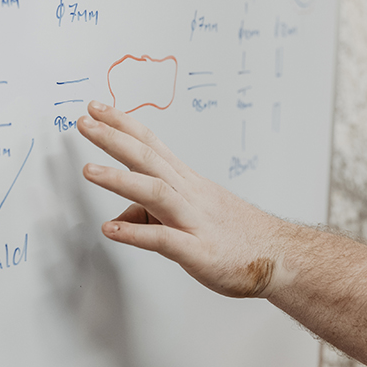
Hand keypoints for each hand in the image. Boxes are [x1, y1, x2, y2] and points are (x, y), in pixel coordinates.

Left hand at [78, 101, 291, 297]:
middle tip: (84, 122)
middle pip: (149, 159)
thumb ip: (153, 215)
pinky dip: (136, 233)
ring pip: (155, 193)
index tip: (98, 108)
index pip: (152, 144)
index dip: (124, 124)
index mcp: (189, 183)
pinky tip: (111, 230)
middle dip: (114, 139)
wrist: (282, 258)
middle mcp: (191, 195)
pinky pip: (164, 240)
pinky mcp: (199, 252)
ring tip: (89, 171)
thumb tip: (121, 217)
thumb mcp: (193, 218)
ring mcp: (195, 222)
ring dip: (120, 180)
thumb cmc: (240, 237)